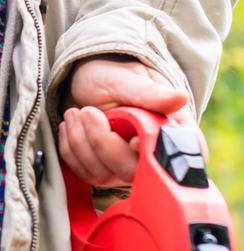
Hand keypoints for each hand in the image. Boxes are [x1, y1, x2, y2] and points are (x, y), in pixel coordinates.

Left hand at [56, 56, 202, 187]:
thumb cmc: (112, 76)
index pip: (174, 158)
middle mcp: (151, 155)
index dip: (151, 154)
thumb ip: (149, 93)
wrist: (87, 81)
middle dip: (102, 143)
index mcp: (171, 130)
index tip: (131, 140)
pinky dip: (70, 148)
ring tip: (77, 112)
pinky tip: (72, 126)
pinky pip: (83, 172)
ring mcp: (127, 167)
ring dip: (81, 142)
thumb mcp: (127, 78)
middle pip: (131, 171)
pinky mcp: (104, 172)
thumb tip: (180, 98)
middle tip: (87, 112)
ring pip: (102, 174)